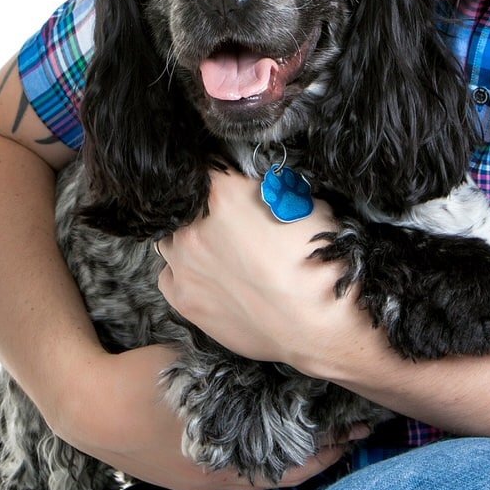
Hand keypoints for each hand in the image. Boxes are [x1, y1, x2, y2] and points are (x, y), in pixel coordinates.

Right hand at [54, 344, 366, 489]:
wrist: (86, 400)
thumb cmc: (143, 380)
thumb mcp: (199, 372)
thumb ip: (240, 378)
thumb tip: (281, 367)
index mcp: (221, 460)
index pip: (291, 465)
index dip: (327, 449)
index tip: (357, 430)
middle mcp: (212, 478)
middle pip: (279, 475)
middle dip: (318, 454)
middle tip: (353, 433)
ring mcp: (194, 478)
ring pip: (256, 474)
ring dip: (289, 456)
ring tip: (321, 434)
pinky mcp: (180, 471)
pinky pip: (231, 470)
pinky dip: (258, 456)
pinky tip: (269, 436)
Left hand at [157, 168, 370, 367]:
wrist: (316, 326)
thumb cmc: (319, 263)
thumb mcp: (306, 205)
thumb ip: (272, 188)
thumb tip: (262, 183)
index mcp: (224, 191)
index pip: (209, 163)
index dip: (223, 168)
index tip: (232, 176)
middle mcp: (194, 225)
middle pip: (188, 201)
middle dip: (207, 206)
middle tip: (235, 219)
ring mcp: (183, 263)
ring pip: (173, 237)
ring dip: (193, 238)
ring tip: (222, 250)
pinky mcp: (182, 298)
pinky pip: (171, 273)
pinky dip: (186, 271)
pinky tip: (213, 276)